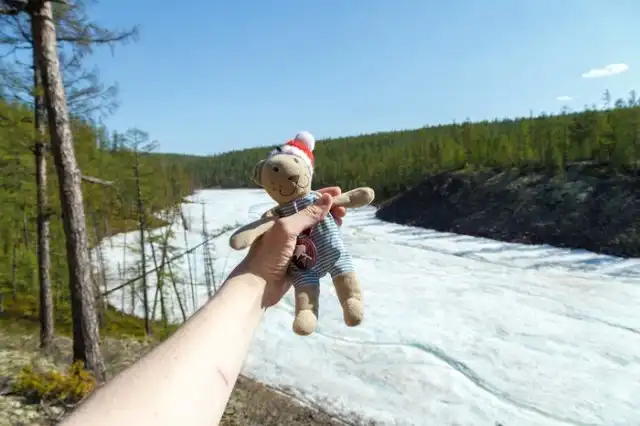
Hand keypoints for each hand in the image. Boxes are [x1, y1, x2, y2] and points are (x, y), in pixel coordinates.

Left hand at [243, 186, 346, 306]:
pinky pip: (317, 248)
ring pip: (316, 232)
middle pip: (312, 216)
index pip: (303, 201)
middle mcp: (287, 228)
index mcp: (280, 217)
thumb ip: (307, 215)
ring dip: (329, 227)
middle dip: (328, 212)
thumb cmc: (268, 254)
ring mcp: (294, 244)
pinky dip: (327, 244)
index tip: (338, 191)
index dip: (320, 195)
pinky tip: (336, 240)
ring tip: (341, 223)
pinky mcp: (300, 259)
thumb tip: (327, 198)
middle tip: (343, 211)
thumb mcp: (286, 229)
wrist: (259, 286)